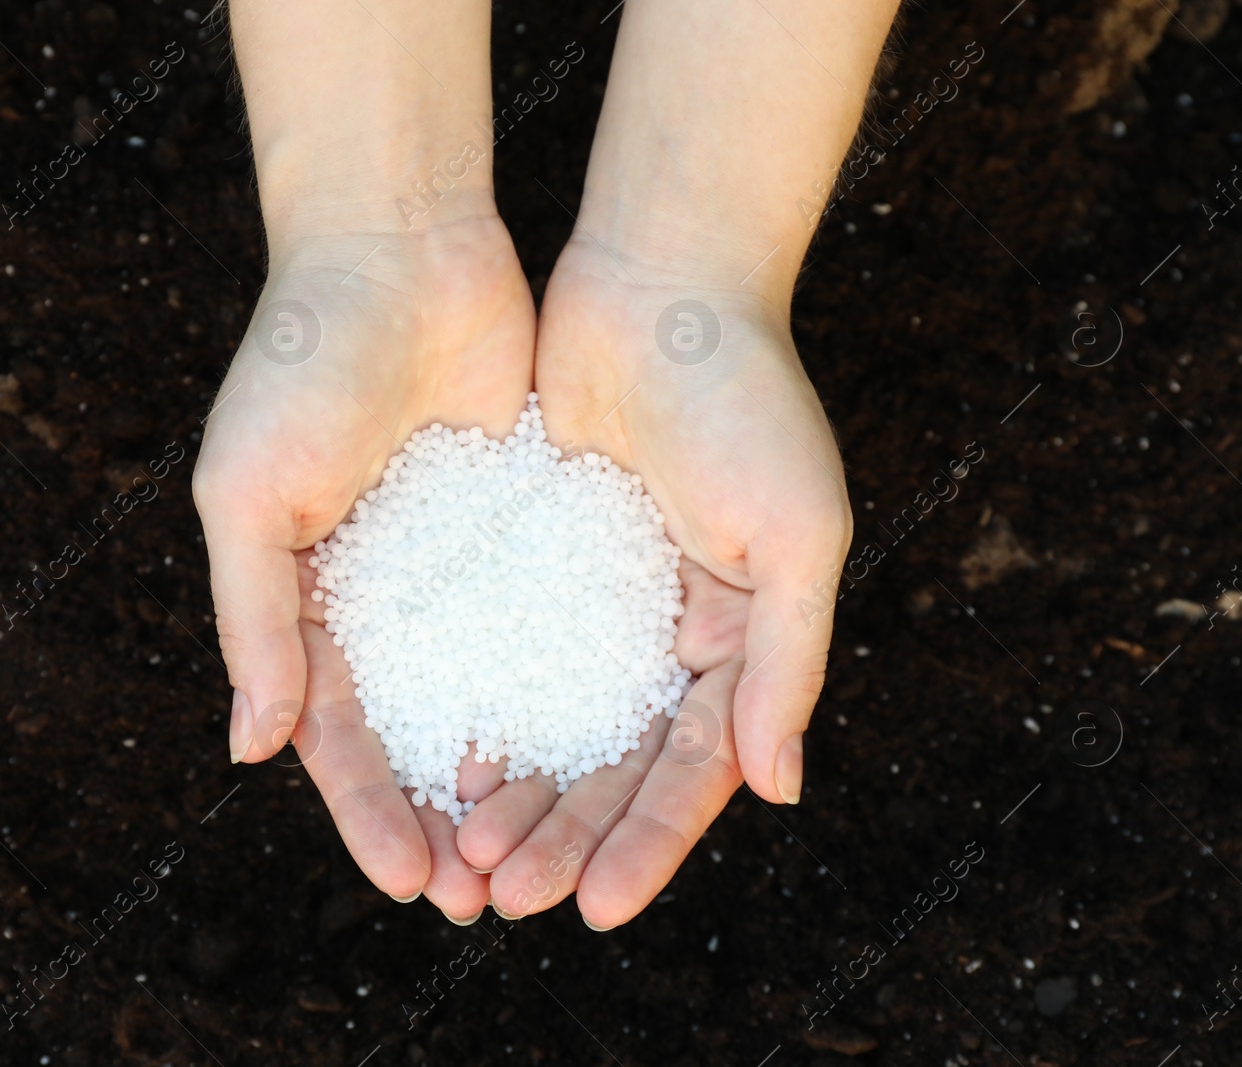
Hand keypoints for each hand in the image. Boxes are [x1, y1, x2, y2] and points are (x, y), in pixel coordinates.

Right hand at [193, 209, 535, 919]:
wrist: (399, 248)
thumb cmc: (299, 364)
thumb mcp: (247, 495)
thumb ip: (255, 620)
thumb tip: (252, 749)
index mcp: (307, 596)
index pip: (335, 732)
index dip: (367, 811)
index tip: (409, 882)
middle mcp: (384, 593)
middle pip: (417, 732)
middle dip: (443, 816)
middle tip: (483, 898)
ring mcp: (458, 562)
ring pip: (488, 689)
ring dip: (510, 771)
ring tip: (544, 846)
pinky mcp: (526, 522)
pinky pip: (546, 617)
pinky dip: (561, 684)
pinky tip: (595, 746)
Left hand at [455, 235, 852, 927]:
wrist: (660, 283)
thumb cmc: (748, 400)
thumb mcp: (797, 534)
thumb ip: (787, 662)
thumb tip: (776, 789)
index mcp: (739, 637)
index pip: (692, 768)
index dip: (647, 842)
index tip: (599, 909)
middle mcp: (669, 632)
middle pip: (614, 764)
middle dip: (566, 836)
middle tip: (507, 900)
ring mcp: (600, 600)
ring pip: (555, 723)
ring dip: (518, 794)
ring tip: (464, 855)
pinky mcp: (536, 559)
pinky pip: (506, 654)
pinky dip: (483, 710)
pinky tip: (444, 762)